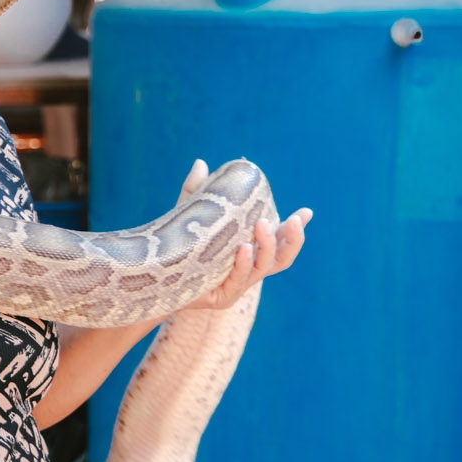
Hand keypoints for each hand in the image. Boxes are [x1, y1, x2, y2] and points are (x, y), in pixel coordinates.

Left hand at [175, 158, 311, 310]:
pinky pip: (238, 281)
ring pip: (264, 268)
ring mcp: (237, 285)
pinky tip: (242, 249)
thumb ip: (196, 191)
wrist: (154, 278)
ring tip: (262, 225)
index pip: (278, 241)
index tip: (306, 212)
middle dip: (292, 239)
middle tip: (293, 220)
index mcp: (247, 250)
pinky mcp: (222, 298)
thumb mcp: (187, 215)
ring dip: (267, 246)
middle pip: (282, 258)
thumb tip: (202, 163)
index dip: (294, 229)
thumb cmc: (174, 246)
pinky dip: (243, 264)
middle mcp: (247, 270)